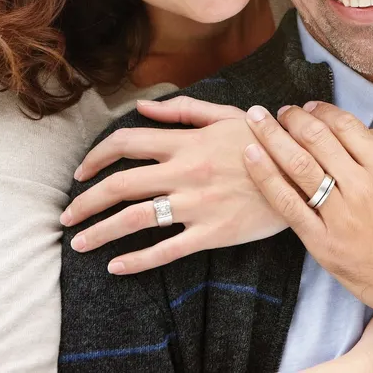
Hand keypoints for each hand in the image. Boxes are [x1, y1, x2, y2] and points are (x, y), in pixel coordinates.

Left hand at [60, 97, 287, 273]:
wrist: (305, 174)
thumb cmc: (267, 142)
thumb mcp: (229, 115)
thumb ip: (184, 110)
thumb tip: (142, 106)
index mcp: (188, 142)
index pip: (126, 143)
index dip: (95, 157)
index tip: (79, 173)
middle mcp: (185, 172)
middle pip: (119, 185)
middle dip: (85, 202)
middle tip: (67, 217)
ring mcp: (197, 204)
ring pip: (135, 219)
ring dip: (99, 233)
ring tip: (80, 244)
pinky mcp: (212, 233)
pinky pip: (166, 250)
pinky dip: (136, 261)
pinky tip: (116, 267)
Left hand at [242, 101, 372, 322]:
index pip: (346, 128)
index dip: (325, 111)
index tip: (311, 106)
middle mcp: (359, 187)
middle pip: (317, 140)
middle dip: (294, 119)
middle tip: (280, 110)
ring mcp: (338, 215)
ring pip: (297, 166)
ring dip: (273, 137)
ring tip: (257, 119)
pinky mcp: (322, 242)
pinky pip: (287, 205)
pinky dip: (266, 178)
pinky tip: (251, 157)